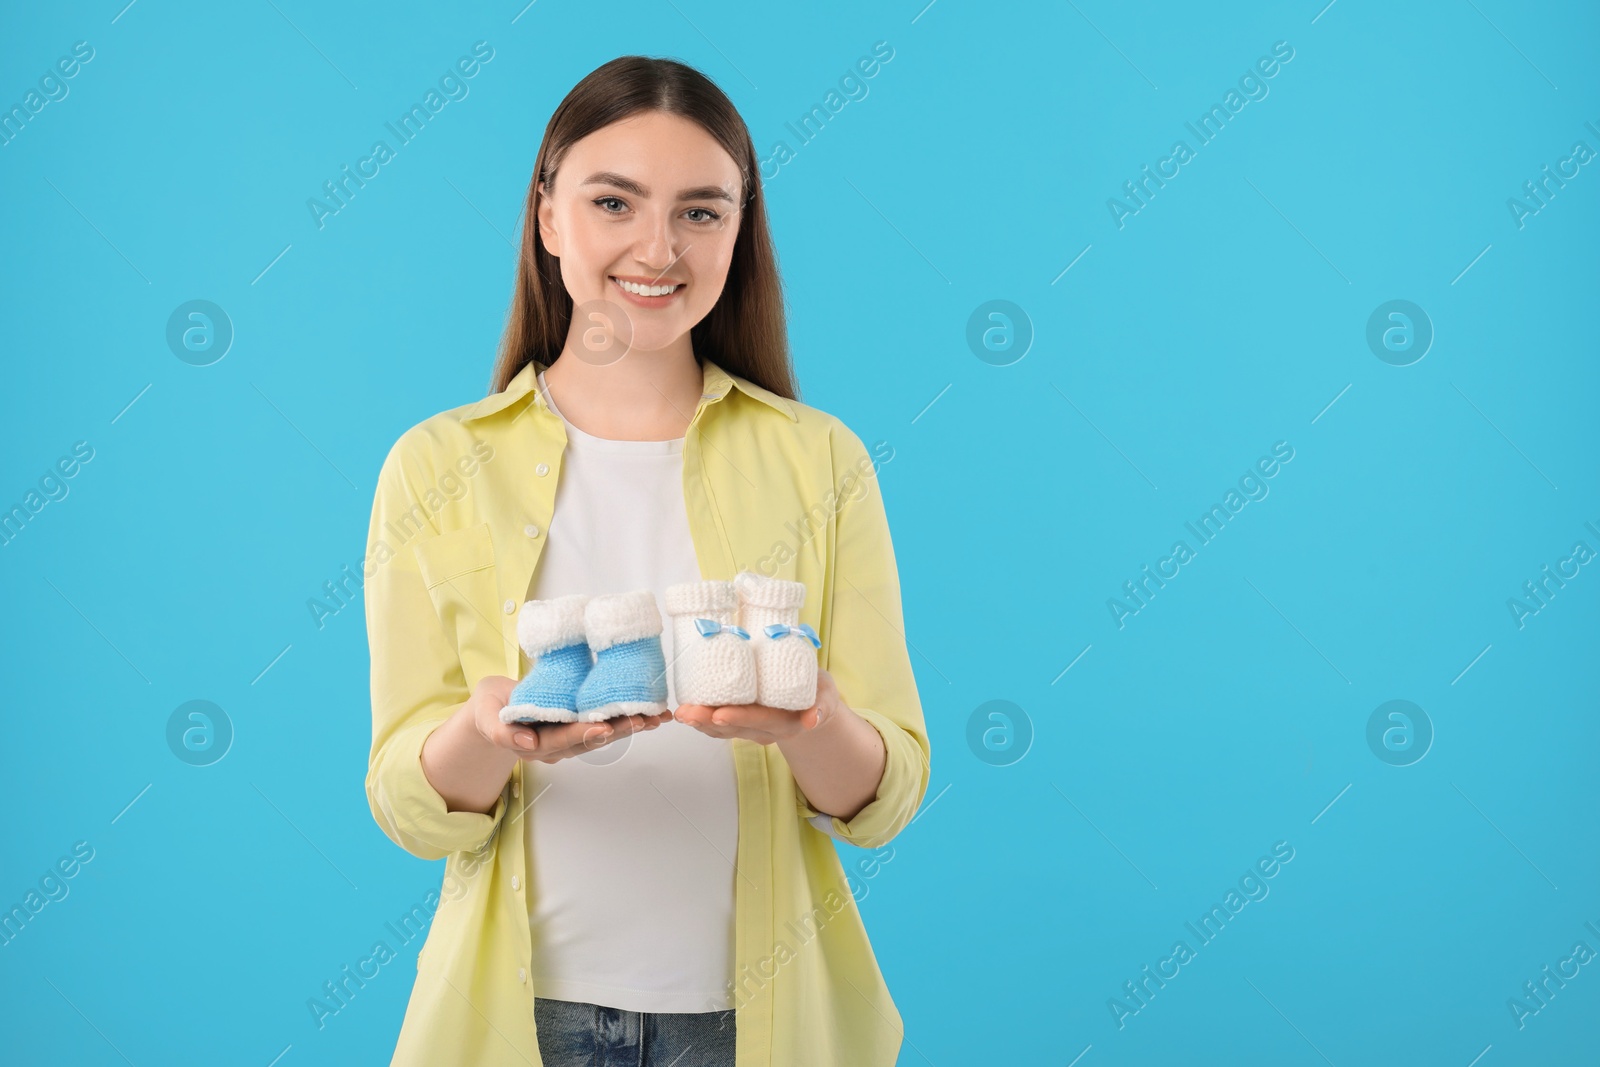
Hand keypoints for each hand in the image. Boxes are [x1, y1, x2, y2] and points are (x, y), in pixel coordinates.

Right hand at [467, 675, 671, 764]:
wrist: (493, 707)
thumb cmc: (490, 709)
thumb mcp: (485, 717)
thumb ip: (501, 730)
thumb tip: (526, 741)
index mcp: (534, 744)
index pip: (562, 740)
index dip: (584, 733)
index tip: (604, 727)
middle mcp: (557, 746)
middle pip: (591, 740)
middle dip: (619, 730)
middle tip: (643, 719)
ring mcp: (569, 738)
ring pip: (604, 735)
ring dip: (631, 726)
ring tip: (655, 717)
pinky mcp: (579, 726)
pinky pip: (606, 724)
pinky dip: (629, 718)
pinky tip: (651, 714)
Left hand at [673, 668, 841, 743]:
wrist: (813, 706)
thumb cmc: (817, 693)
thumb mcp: (827, 695)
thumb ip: (823, 706)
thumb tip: (813, 719)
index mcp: (786, 723)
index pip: (760, 720)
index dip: (739, 717)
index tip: (720, 713)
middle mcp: (765, 731)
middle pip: (735, 728)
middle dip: (708, 720)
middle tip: (687, 712)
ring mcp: (751, 730)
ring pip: (722, 730)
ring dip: (699, 723)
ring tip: (680, 712)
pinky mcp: (741, 725)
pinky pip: (718, 727)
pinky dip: (701, 721)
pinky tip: (686, 711)